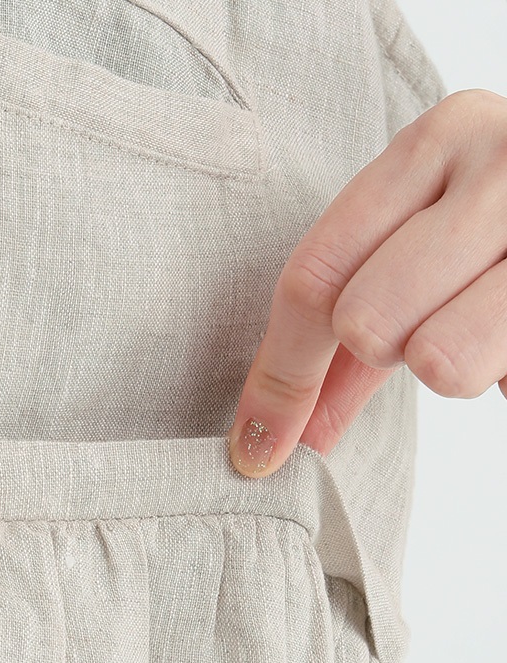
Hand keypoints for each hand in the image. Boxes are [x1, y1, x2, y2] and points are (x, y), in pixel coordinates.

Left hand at [227, 88, 506, 477]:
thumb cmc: (500, 247)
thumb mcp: (418, 261)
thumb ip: (342, 344)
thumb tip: (265, 440)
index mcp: (441, 137)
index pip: (316, 275)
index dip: (279, 377)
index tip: (259, 447)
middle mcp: (503, 158)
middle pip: (363, 320)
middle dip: (382, 352)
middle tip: (427, 328)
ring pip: (437, 358)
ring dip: (448, 366)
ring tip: (482, 324)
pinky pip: (490, 374)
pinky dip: (499, 373)